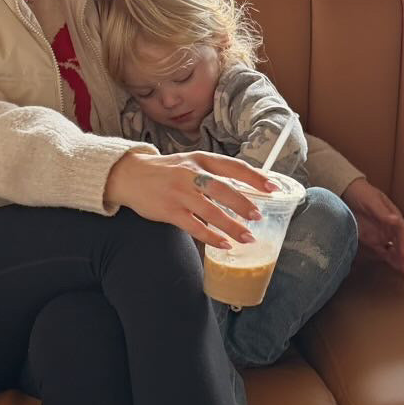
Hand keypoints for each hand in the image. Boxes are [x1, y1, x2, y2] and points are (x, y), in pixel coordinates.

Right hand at [104, 149, 277, 249]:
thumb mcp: (189, 162)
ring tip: (247, 238)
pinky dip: (211, 237)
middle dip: (244, 204)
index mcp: (200, 159)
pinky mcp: (169, 210)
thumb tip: (242, 189)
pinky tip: (224, 245)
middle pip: (223, 189)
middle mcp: (191, 174)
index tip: (273, 188)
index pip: (233, 167)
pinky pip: (194, 226)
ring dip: (231, 226)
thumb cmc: (165, 171)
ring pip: (211, 211)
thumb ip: (212, 173)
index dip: (255, 177)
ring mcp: (179, 193)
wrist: (129, 175)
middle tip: (259, 217)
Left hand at [342, 177, 403, 279]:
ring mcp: (381, 233)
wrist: (346, 191)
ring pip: (394, 250)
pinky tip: (393, 268)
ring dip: (399, 261)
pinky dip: (388, 260)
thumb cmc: (361, 193)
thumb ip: (382, 212)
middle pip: (400, 244)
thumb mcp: (371, 200)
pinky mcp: (371, 238)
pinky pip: (382, 251)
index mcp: (393, 216)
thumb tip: (395, 220)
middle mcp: (390, 227)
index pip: (402, 234)